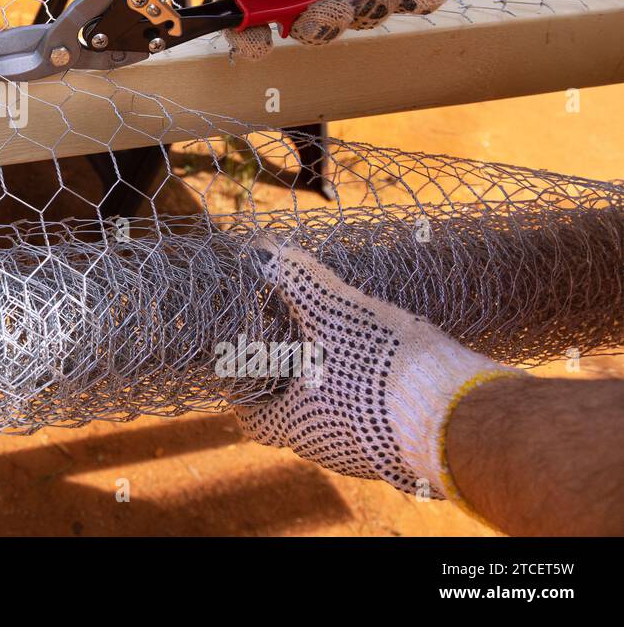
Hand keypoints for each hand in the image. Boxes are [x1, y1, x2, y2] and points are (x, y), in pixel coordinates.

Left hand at [235, 242, 521, 498]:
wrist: (464, 417)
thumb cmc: (384, 367)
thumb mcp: (334, 312)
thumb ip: (297, 281)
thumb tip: (260, 251)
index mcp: (296, 425)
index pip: (254, 420)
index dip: (246, 393)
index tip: (250, 364)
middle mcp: (328, 451)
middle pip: (294, 421)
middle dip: (293, 385)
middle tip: (298, 347)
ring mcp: (369, 458)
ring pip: (337, 423)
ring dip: (335, 391)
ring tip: (344, 352)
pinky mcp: (407, 456)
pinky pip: (376, 428)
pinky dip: (372, 401)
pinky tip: (388, 371)